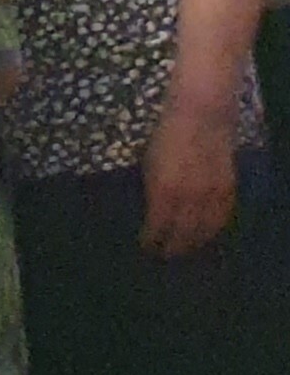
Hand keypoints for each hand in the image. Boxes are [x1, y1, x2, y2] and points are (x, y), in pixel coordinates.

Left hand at [142, 107, 238, 258]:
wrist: (201, 118)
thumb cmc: (166, 138)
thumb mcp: (148, 166)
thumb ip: (152, 191)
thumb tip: (151, 212)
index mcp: (164, 192)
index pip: (157, 228)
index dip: (152, 241)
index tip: (146, 247)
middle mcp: (189, 199)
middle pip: (182, 235)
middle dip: (172, 247)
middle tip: (165, 255)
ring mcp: (211, 196)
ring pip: (204, 230)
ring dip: (194, 243)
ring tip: (185, 249)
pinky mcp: (228, 189)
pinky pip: (222, 218)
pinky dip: (213, 229)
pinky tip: (207, 234)